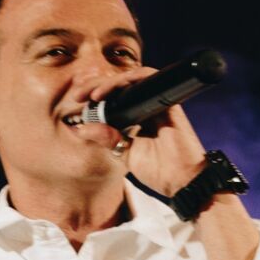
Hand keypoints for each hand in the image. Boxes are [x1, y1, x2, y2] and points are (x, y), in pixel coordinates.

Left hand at [74, 66, 208, 197]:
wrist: (183, 181)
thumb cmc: (160, 171)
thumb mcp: (125, 153)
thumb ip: (106, 138)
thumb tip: (82, 127)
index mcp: (136, 118)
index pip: (112, 100)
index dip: (93, 97)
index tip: (76, 103)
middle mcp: (146, 107)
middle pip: (119, 86)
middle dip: (96, 86)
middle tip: (78, 94)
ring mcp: (157, 102)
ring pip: (131, 79)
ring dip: (109, 82)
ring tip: (93, 93)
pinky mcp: (167, 100)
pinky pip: (149, 78)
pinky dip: (130, 78)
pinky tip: (113, 89)